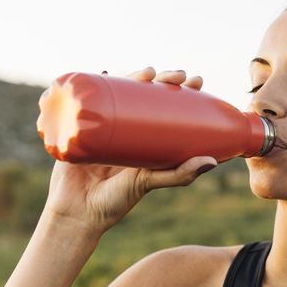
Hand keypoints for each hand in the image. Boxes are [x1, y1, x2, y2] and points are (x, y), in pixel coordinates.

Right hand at [41, 67, 216, 233]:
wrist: (75, 214)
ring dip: (133, 75)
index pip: (164, 107)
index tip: (196, 81)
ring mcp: (101, 125)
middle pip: (143, 94)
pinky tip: (105, 73)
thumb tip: (211, 162)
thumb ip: (177, 175)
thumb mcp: (147, 183)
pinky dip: (94, 83)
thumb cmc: (113, 203)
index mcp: (143, 139)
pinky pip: (86, 101)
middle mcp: (124, 129)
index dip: (180, 91)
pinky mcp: (78, 126)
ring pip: (118, 92)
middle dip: (161, 79)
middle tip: (177, 75)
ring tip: (148, 72)